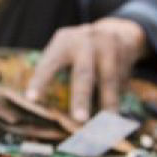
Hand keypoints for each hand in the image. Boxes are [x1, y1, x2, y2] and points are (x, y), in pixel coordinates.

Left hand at [26, 17, 146, 121]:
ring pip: (108, 80)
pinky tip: (115, 119)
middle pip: (83, 73)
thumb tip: (47, 110)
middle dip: (81, 98)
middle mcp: (86, 42)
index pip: (50, 63)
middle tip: (79, 119)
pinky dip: (117, 101)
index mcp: (64, 41)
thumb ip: (57, 71)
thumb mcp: (66, 50)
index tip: (31, 99)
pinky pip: (121, 82)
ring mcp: (108, 47)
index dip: (41, 81)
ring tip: (105, 125)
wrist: (117, 31)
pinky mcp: (125, 55)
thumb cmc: (80, 50)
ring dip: (107, 103)